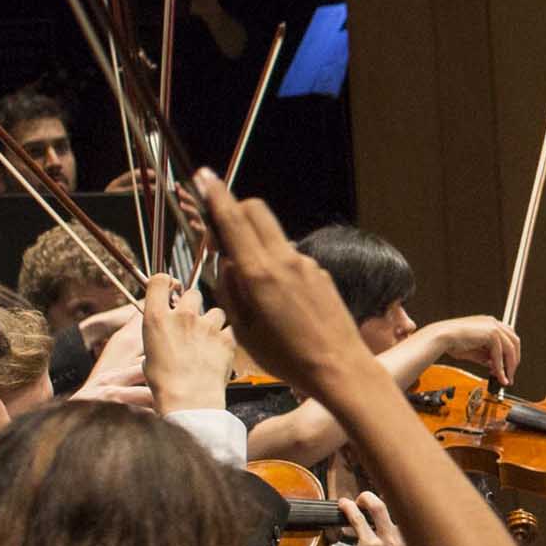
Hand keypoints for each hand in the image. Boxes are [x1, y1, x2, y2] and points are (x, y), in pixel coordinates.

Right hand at [139, 276, 233, 415]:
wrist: (189, 401)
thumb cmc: (165, 384)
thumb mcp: (149, 355)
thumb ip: (159, 334)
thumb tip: (165, 330)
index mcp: (157, 319)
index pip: (159, 280)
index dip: (165, 281)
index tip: (170, 286)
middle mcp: (182, 316)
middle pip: (192, 293)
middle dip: (192, 304)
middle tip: (191, 321)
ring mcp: (207, 325)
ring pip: (214, 310)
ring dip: (212, 321)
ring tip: (206, 341)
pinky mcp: (227, 337)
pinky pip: (229, 329)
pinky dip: (226, 337)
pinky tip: (219, 350)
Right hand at [195, 173, 370, 396]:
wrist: (340, 369)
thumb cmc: (286, 358)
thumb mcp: (242, 329)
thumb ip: (230, 289)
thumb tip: (225, 261)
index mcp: (261, 273)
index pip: (234, 219)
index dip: (216, 195)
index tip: (204, 176)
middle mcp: (286, 260)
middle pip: (257, 211)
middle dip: (236, 211)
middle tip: (221, 235)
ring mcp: (307, 264)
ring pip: (273, 236)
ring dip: (255, 243)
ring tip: (251, 284)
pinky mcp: (321, 274)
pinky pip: (290, 258)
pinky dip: (276, 264)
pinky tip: (279, 299)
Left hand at [330, 491, 411, 545]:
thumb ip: (394, 534)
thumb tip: (381, 506)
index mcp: (413, 544)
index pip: (412, 511)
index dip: (400, 495)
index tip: (390, 487)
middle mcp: (404, 543)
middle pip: (398, 504)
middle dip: (378, 495)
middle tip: (365, 498)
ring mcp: (387, 545)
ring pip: (377, 508)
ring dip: (364, 499)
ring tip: (354, 501)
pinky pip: (358, 520)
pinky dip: (348, 509)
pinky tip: (343, 506)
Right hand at [423, 316, 524, 384]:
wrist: (441, 337)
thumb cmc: (452, 342)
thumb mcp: (475, 350)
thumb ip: (487, 356)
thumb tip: (496, 366)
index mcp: (489, 323)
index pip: (508, 338)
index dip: (510, 354)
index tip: (508, 367)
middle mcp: (493, 323)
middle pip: (514, 342)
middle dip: (514, 360)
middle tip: (510, 375)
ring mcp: (493, 327)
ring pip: (511, 349)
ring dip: (510, 366)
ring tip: (505, 378)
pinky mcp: (491, 334)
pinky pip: (500, 354)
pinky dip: (500, 367)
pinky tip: (498, 376)